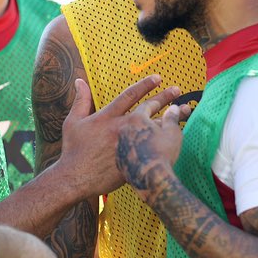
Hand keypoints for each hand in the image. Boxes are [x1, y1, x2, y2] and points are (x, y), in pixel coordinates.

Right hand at [58, 75, 184, 196]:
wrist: (74, 179)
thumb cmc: (73, 151)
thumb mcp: (73, 122)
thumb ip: (80, 100)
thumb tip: (80, 81)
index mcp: (107, 116)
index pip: (129, 95)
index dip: (145, 85)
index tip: (158, 77)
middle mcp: (120, 128)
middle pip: (147, 109)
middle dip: (164, 97)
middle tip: (177, 90)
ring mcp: (129, 144)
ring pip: (154, 128)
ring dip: (171, 118)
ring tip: (184, 110)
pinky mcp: (133, 160)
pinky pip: (153, 148)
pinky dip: (165, 141)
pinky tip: (176, 135)